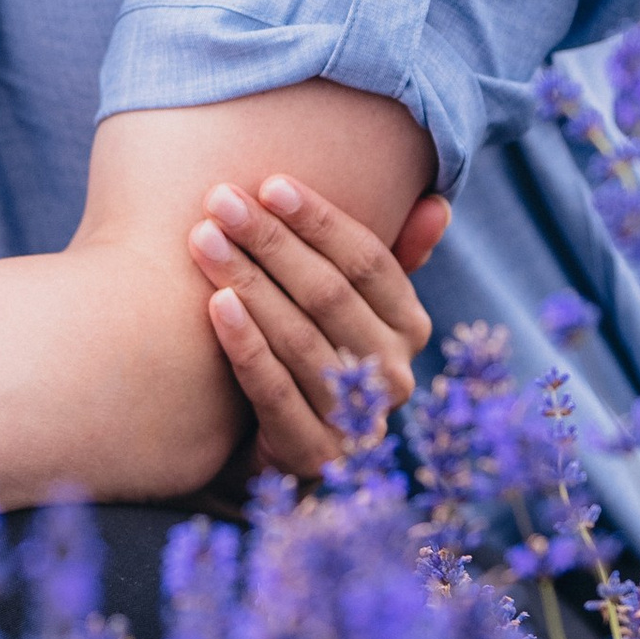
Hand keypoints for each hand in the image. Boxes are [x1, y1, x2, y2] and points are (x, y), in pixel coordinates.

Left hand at [187, 174, 450, 476]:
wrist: (278, 451)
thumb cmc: (311, 353)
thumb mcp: (350, 308)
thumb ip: (380, 261)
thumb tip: (436, 206)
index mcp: (409, 327)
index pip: (369, 262)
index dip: (320, 221)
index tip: (268, 184)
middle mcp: (394, 373)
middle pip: (329, 294)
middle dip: (271, 241)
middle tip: (220, 201)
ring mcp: (358, 419)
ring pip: (299, 337)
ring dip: (248, 282)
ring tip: (203, 239)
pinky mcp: (315, 454)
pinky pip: (275, 391)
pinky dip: (246, 345)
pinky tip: (213, 304)